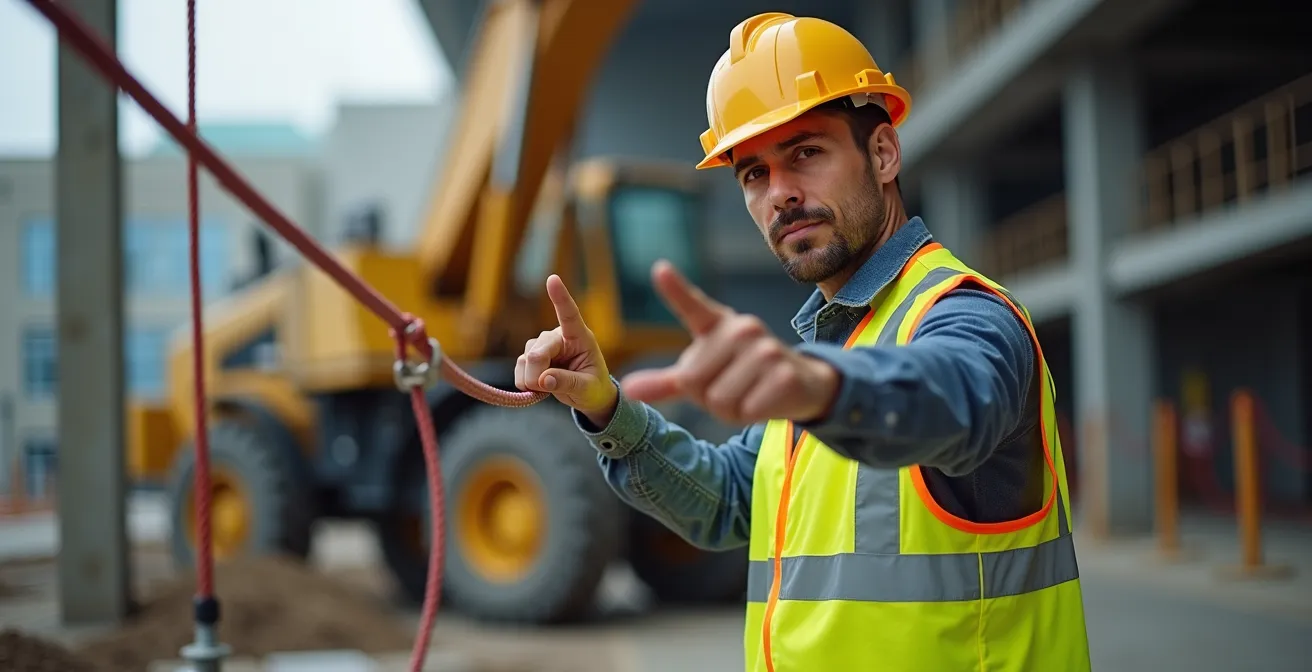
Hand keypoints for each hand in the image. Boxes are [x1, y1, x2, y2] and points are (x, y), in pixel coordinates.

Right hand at [515, 274, 618, 423]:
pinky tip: (536, 388)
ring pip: (526, 358)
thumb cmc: (594, 387)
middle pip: (538, 350)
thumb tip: (543, 379)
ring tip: (547, 389)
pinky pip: (519, 366)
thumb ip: (567, 382)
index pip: (570, 314)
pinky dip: (523, 381)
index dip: (560, 297)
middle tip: (543, 388)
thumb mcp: (588, 388)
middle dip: (536, 373)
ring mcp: (543, 346)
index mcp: (580, 337)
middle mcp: (559, 337)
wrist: (588, 396)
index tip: (553, 279)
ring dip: (530, 379)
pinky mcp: (531, 356)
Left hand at [620, 260, 840, 425]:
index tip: (659, 270)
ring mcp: (765, 350)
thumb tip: (627, 389)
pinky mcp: (782, 375)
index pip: (692, 306)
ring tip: (750, 393)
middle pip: (694, 382)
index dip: (674, 289)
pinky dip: (750, 416)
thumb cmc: (742, 376)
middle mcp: (741, 329)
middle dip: (707, 398)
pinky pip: (746, 411)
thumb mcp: (703, 376)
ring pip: (720, 400)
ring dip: (730, 410)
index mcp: (718, 325)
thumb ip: (666, 382)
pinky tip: (765, 400)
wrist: (801, 382)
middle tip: (733, 388)